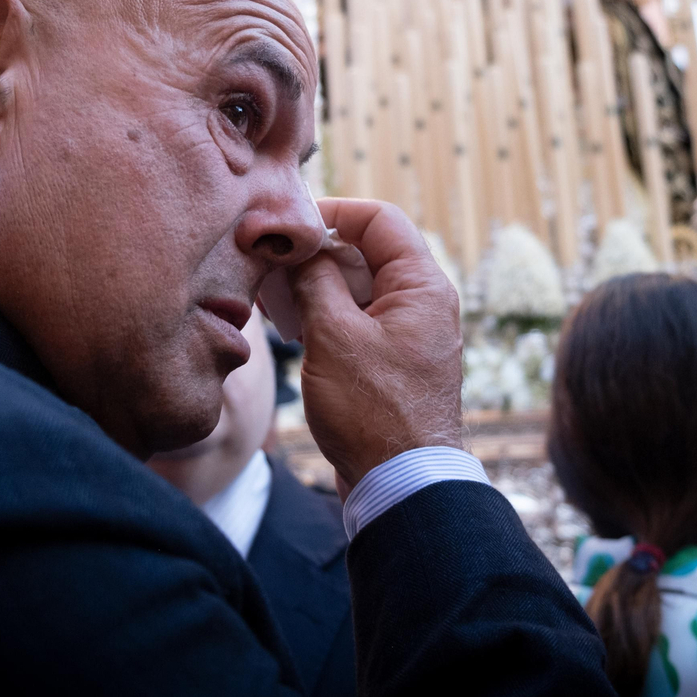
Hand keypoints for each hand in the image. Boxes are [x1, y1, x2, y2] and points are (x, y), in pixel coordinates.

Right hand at [287, 198, 464, 488]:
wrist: (401, 483)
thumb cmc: (372, 410)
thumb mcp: (334, 335)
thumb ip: (316, 281)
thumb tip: (302, 249)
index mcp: (422, 286)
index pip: (380, 220)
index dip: (334, 213)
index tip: (291, 225)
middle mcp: (424, 303)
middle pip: (368, 252)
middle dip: (318, 254)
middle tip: (273, 264)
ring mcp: (410, 333)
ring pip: (359, 288)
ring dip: (317, 287)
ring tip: (275, 298)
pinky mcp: (394, 361)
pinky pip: (359, 320)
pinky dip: (327, 316)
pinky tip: (293, 329)